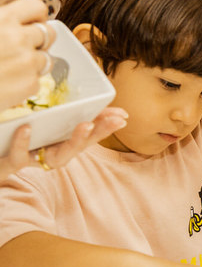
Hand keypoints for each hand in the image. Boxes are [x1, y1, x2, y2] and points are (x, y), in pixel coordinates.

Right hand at [0, 0, 53, 107]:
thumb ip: (0, 20)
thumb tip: (11, 19)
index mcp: (3, 19)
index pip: (38, 8)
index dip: (36, 17)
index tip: (30, 24)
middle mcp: (19, 38)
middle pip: (49, 33)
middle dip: (39, 41)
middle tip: (23, 49)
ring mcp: (28, 61)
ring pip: (46, 58)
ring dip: (33, 63)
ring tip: (10, 68)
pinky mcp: (30, 84)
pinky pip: (37, 80)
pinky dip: (25, 83)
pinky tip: (6, 83)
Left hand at [1, 107, 127, 180]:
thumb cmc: (24, 136)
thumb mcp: (49, 122)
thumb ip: (75, 113)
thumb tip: (107, 103)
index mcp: (64, 144)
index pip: (92, 136)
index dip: (108, 128)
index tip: (123, 117)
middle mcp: (55, 154)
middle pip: (80, 148)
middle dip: (97, 134)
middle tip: (111, 119)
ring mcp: (37, 160)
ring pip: (58, 159)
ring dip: (74, 142)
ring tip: (84, 125)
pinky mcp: (14, 162)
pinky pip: (19, 157)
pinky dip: (23, 144)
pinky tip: (26, 128)